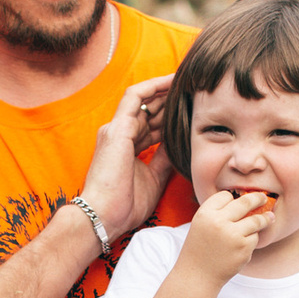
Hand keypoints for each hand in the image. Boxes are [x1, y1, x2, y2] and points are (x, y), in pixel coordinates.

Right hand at [80, 75, 174, 238]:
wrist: (104, 217)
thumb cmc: (124, 206)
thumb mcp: (153, 179)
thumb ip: (164, 159)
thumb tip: (179, 146)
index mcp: (126, 147)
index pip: (150, 124)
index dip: (169, 116)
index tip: (190, 110)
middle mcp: (118, 134)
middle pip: (148, 109)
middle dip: (169, 99)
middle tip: (195, 90)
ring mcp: (116, 129)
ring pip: (142, 99)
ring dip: (164, 89)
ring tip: (187, 80)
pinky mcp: (117, 128)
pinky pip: (135, 96)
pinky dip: (153, 87)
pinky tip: (172, 80)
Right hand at [181, 187, 269, 284]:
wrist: (198, 276)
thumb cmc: (200, 249)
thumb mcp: (201, 225)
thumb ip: (218, 212)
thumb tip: (246, 201)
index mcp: (205, 214)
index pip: (225, 196)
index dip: (231, 199)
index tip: (236, 201)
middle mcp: (219, 222)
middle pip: (245, 202)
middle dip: (258, 198)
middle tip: (263, 198)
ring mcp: (233, 235)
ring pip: (256, 220)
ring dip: (265, 218)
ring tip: (270, 217)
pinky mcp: (243, 248)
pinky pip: (254, 238)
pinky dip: (251, 240)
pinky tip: (242, 246)